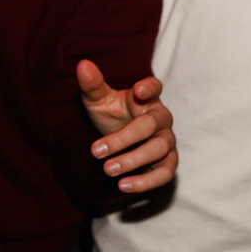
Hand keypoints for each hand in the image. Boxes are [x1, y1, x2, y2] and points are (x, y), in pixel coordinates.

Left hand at [77, 60, 177, 192]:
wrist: (118, 142)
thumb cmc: (111, 116)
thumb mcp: (98, 101)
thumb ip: (92, 85)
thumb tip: (82, 64)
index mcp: (146, 98)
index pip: (155, 87)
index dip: (149, 88)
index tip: (138, 90)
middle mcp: (161, 118)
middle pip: (150, 125)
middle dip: (123, 139)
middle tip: (96, 152)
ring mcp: (167, 141)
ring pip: (159, 150)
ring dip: (133, 161)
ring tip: (107, 170)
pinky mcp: (168, 163)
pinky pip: (164, 173)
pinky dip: (146, 181)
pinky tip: (123, 186)